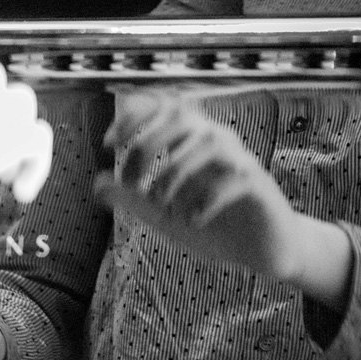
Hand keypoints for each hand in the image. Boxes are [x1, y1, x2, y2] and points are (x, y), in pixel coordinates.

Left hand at [95, 91, 351, 309]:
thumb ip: (132, 199)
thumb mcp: (163, 215)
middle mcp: (217, 142)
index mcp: (192, 142)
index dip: (133, 117)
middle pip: (181, 117)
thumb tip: (97, 182)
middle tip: (132, 185)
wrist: (263, 251)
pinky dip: (204, 201)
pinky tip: (191, 222)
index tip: (107, 144)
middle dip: (146, 147)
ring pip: (207, 143)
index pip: (162, 109)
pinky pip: (232, 180)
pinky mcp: (259, 186)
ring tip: (162, 207)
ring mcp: (241, 161)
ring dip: (174, 175)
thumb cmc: (214, 225)